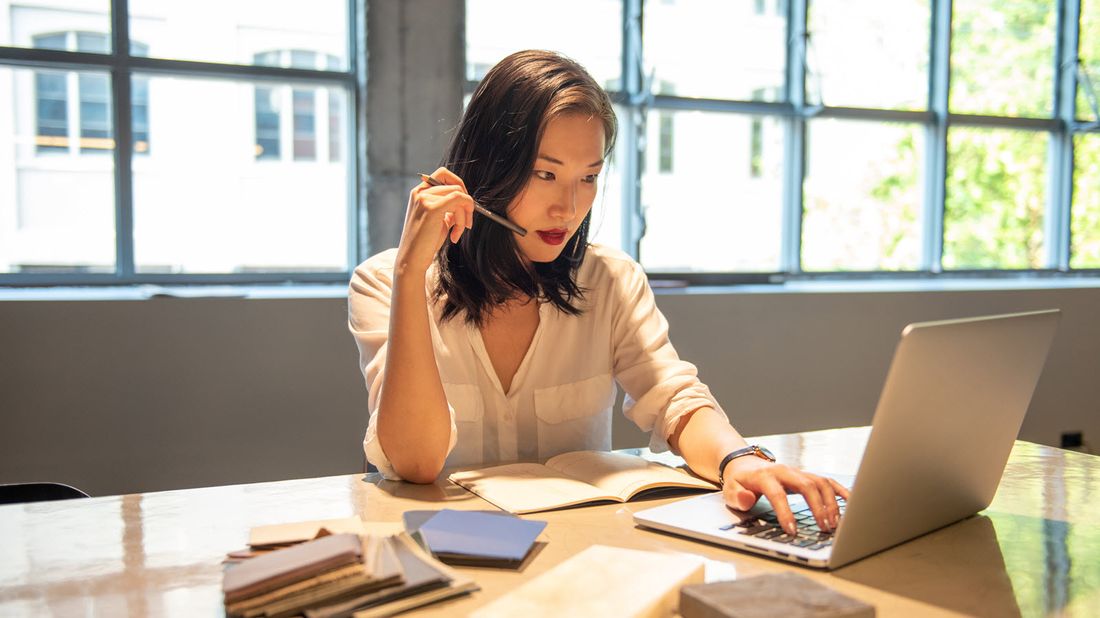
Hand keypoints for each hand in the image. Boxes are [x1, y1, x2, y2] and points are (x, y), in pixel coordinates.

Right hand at [394, 166, 474, 275]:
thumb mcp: (438, 220)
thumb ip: (449, 208)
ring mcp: (424, 198)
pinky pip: (459, 200)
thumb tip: (466, 202)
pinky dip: (464, 217)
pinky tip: (455, 234)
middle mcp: (420, 192)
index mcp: (419, 192)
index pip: (443, 174)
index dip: (459, 185)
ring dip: (464, 216)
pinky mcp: (432, 208)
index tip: (464, 205)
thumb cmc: (425, 243)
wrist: (412, 260)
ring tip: (457, 233)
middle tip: (467, 222)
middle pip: (455, 185)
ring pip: (459, 195)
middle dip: (466, 203)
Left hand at [721, 456, 849, 535]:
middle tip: (824, 528)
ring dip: (831, 503)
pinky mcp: (806, 475)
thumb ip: (738, 497)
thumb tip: (748, 499)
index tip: (792, 531)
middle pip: (807, 485)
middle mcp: (785, 471)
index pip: (778, 494)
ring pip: (820, 482)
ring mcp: (798, 472)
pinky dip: (840, 490)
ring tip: (835, 524)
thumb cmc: (739, 482)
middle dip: (818, 507)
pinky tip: (851, 503)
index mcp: (765, 476)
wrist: (745, 464)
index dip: (785, 512)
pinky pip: (827, 481)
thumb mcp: (730, 491)